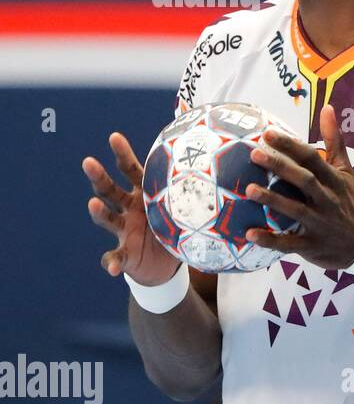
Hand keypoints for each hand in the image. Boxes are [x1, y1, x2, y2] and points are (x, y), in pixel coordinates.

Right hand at [83, 133, 180, 284]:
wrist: (166, 263)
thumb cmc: (177, 227)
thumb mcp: (186, 207)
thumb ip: (194, 187)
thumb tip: (215, 153)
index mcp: (143, 194)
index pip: (130, 170)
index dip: (122, 154)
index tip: (114, 136)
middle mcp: (128, 209)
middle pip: (110, 190)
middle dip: (99, 176)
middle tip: (88, 162)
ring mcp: (123, 231)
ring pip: (106, 218)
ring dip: (99, 212)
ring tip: (92, 205)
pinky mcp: (123, 253)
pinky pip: (115, 257)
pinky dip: (112, 262)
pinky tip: (111, 267)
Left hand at [245, 104, 353, 268]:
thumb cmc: (349, 202)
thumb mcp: (346, 171)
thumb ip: (334, 141)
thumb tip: (327, 108)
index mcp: (334, 180)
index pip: (313, 159)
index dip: (291, 146)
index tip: (268, 133)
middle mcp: (328, 200)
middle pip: (304, 181)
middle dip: (281, 167)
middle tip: (254, 153)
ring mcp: (320, 223)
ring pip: (296, 210)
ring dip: (273, 200)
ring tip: (248, 189)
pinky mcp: (312, 245)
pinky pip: (289, 244)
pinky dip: (270, 240)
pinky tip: (250, 234)